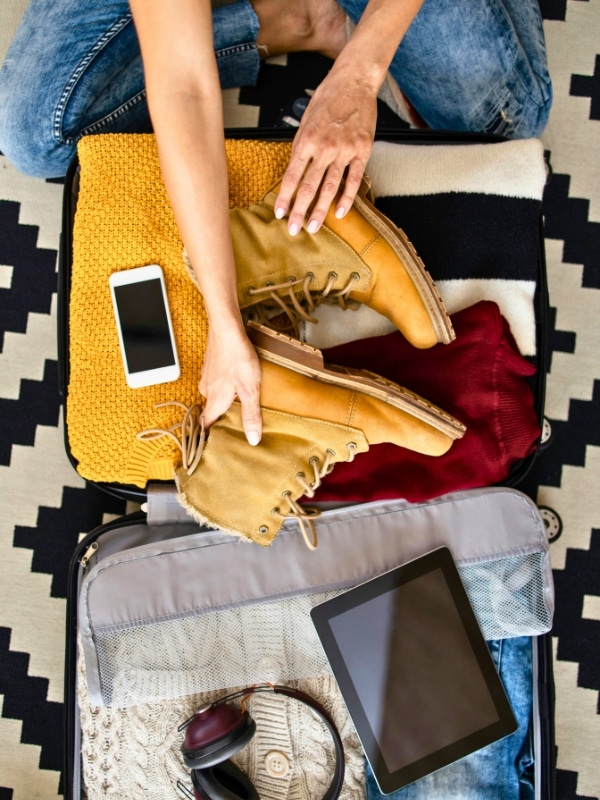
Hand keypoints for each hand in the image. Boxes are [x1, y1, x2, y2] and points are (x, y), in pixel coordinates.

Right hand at [199, 326, 261, 444]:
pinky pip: (216, 383)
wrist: (227, 329)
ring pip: (214, 396)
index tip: (216, 442)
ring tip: (239, 403)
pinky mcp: (210, 367)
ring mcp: (207, 378)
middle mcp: (207, 391)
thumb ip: (251, 415)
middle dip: (221, 418)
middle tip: (234, 424)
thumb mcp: (250, 390)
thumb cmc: (238, 358)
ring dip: (224, 401)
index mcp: (214, 401)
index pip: (206, 425)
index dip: (210, 435)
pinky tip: (236, 381)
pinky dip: (224, 386)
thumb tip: (253, 439)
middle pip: (211, 411)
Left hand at [273, 63, 377, 233]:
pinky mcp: (362, 151)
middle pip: (309, 187)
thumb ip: (301, 147)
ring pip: (330, 188)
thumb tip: (294, 172)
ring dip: (320, 211)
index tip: (279, 213)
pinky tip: (340, 213)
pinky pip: (354, 179)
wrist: (354, 81)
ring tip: (313, 227)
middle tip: (293, 230)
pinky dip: (347, 198)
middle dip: (299, 211)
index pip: (291, 176)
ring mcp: (344, 150)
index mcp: (306, 141)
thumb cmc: (328, 99)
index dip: (284, 197)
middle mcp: (324, 148)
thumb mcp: (306, 121)